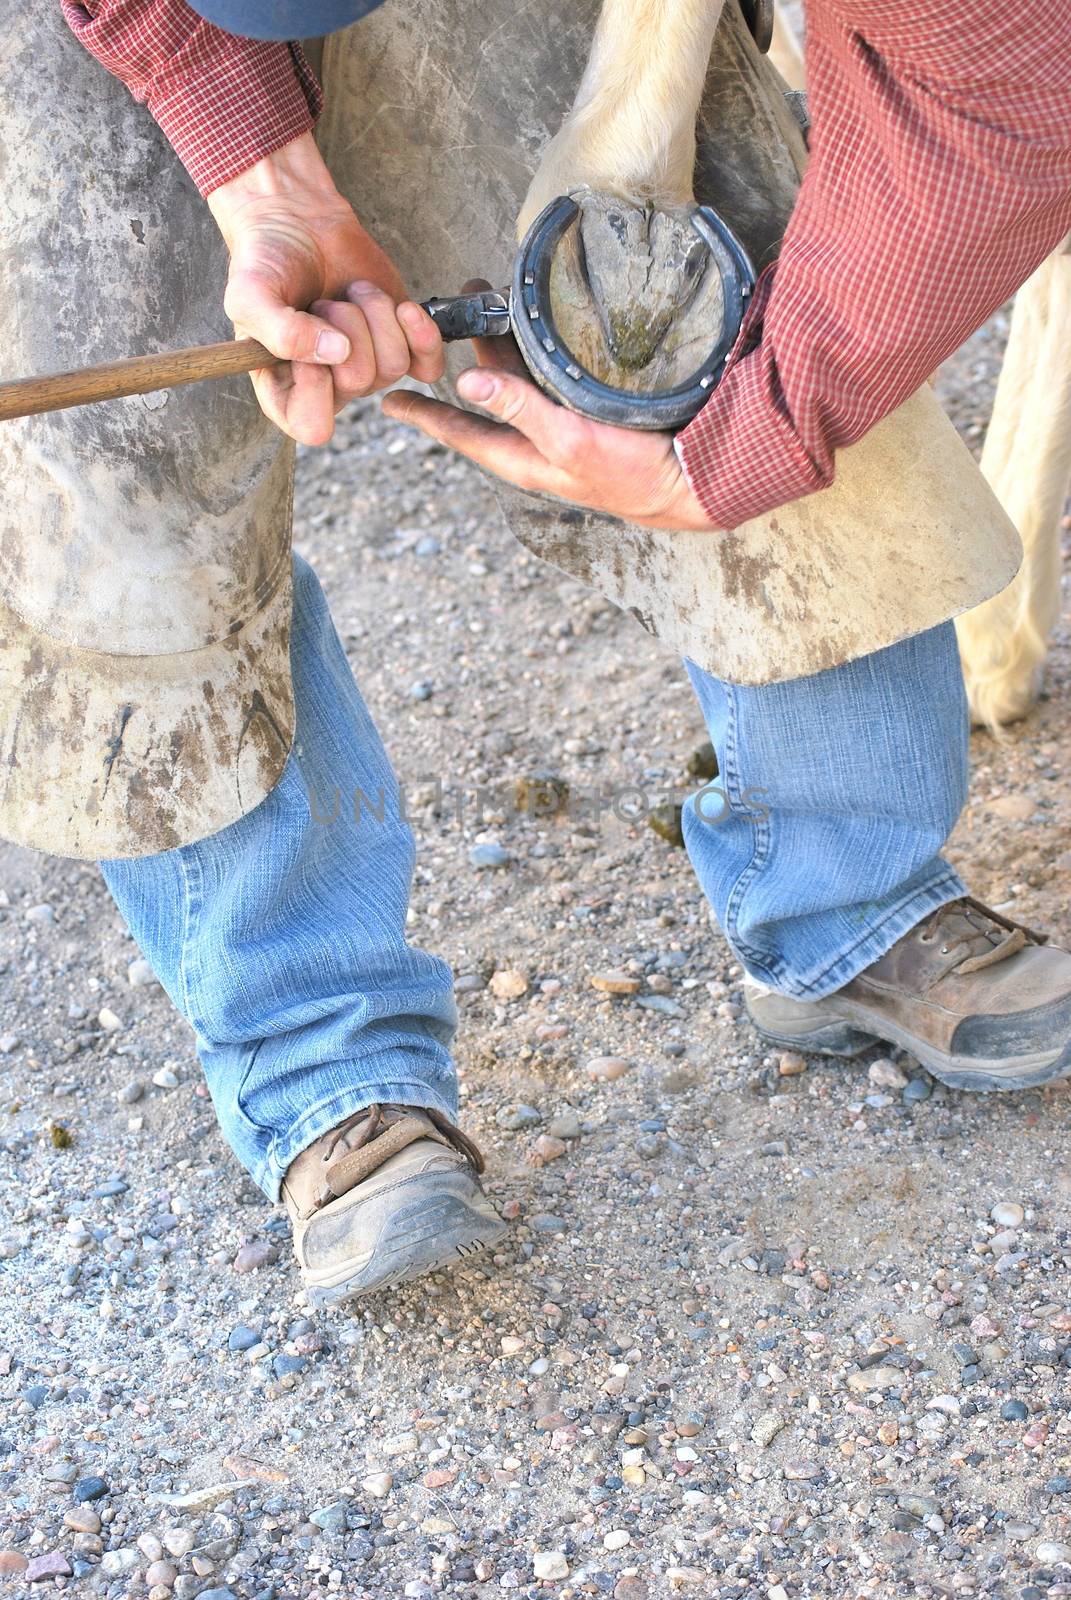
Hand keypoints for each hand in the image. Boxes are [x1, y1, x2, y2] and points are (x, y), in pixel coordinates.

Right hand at [207, 133, 442, 444]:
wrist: (299, 220)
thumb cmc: (266, 261)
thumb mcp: (249, 294)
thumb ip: (280, 331)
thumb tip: (337, 353)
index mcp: (286, 391)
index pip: (313, 426)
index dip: (316, 384)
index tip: (306, 338)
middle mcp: (330, 388)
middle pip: (359, 382)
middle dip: (345, 326)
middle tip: (324, 301)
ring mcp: (368, 367)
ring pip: (393, 366)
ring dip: (374, 314)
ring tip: (350, 293)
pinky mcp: (401, 345)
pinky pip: (428, 365)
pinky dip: (421, 334)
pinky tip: (404, 308)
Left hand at [381, 325, 716, 531]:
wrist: (688, 481)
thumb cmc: (628, 472)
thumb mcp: (569, 441)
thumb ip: (521, 411)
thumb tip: (466, 385)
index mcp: (521, 456)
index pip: (459, 431)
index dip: (423, 414)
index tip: (388, 401)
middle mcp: (535, 443)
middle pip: (485, 397)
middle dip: (462, 359)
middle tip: (439, 319)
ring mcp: (562, 428)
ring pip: (517, 383)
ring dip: (497, 348)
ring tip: (482, 309)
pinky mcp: (589, 414)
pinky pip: (545, 379)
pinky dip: (531, 354)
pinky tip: (534, 333)